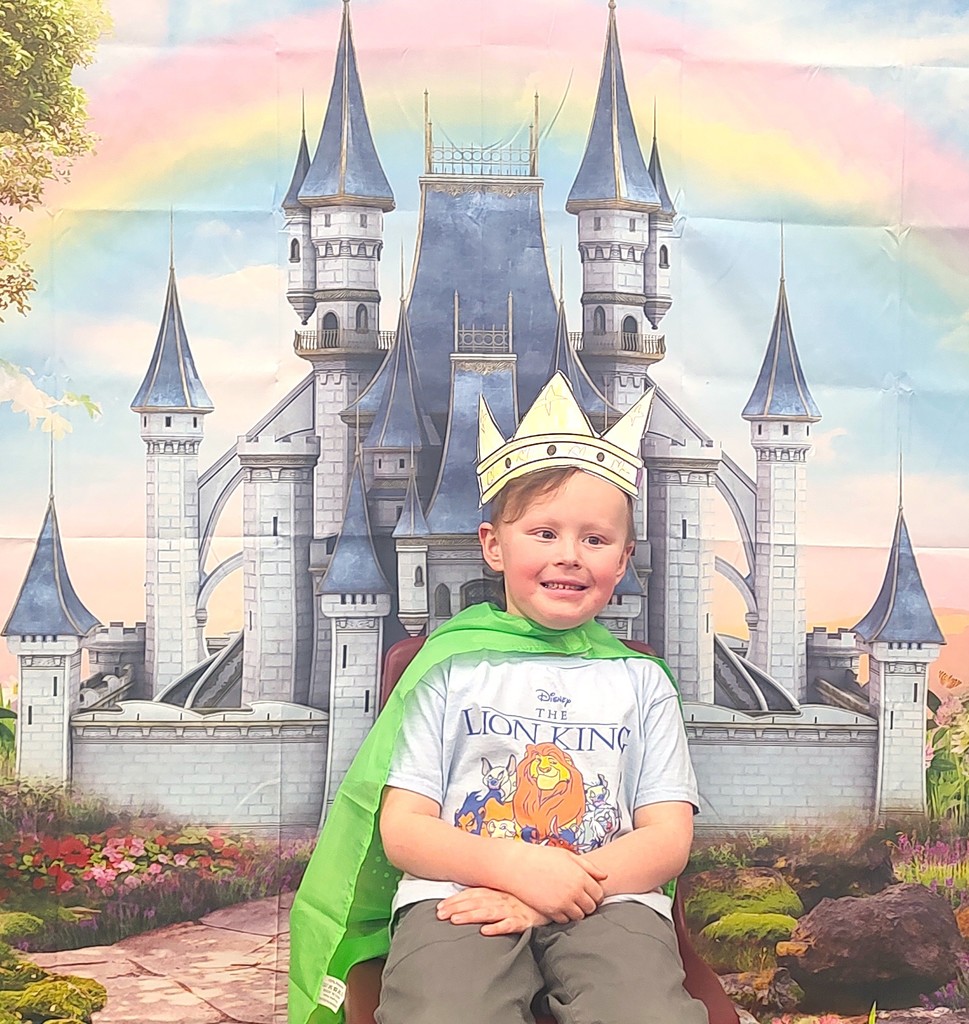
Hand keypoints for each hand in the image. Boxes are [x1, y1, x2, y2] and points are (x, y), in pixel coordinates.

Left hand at [437, 887, 551, 934]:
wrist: (550, 901)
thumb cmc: (525, 898)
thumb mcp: (506, 892)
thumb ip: (488, 893)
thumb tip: (464, 896)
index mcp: (496, 890)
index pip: (472, 894)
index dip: (455, 900)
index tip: (439, 907)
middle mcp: (502, 898)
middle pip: (476, 902)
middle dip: (457, 907)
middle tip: (440, 914)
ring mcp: (512, 909)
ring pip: (488, 912)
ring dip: (471, 915)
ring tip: (456, 920)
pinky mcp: (523, 921)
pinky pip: (509, 924)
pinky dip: (497, 927)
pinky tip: (486, 931)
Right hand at [503, 844, 606, 922]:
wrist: (518, 866)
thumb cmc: (542, 857)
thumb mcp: (568, 856)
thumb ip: (588, 867)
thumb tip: (604, 877)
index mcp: (580, 876)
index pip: (599, 894)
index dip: (596, 895)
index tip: (590, 894)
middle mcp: (575, 891)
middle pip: (591, 907)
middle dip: (588, 904)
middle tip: (579, 899)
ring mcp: (563, 903)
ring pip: (579, 916)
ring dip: (577, 911)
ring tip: (569, 903)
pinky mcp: (552, 911)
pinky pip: (565, 921)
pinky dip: (564, 916)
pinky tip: (558, 906)